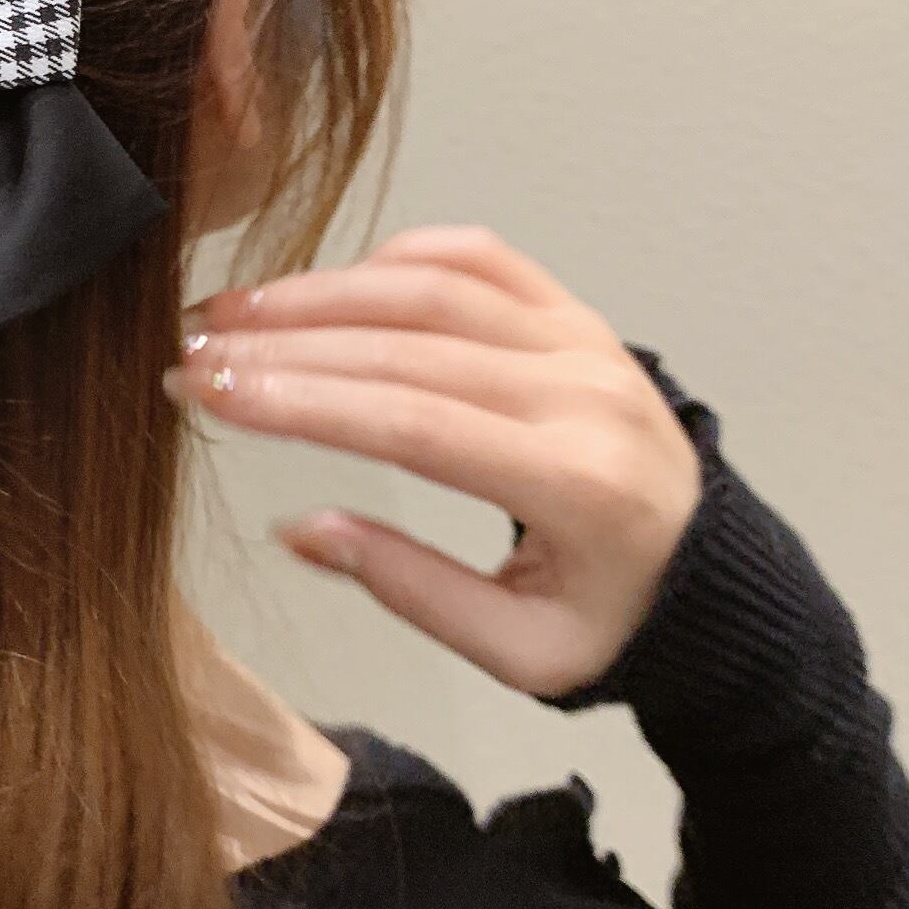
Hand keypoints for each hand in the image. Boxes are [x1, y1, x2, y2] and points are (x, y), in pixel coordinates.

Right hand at [166, 225, 702, 698]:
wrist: (716, 580)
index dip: (300, 404)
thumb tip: (300, 527)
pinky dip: (398, 259)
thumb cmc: (612, 621)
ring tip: (233, 312)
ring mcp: (586, 343)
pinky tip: (329, 286)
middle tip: (192, 353)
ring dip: (322, 292)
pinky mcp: (578, 317)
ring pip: (435, 288)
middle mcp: (585, 393)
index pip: (411, 424)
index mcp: (577, 483)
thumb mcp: (518, 649)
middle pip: (407, 347)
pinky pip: (482, 260)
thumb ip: (411, 587)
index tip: (208, 392)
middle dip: (284, 346)